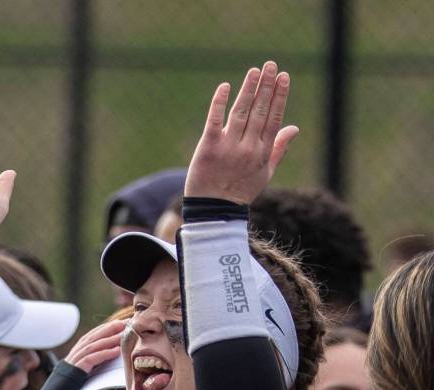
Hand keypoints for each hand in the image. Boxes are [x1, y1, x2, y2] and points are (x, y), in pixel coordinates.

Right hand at [64, 319, 125, 372]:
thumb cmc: (74, 383)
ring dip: (110, 339)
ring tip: (124, 335)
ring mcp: (76, 359)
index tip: (123, 322)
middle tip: (126, 322)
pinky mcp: (77, 368)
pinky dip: (105, 354)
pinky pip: (92, 358)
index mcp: (79, 349)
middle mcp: (77, 351)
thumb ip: (96, 359)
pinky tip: (116, 351)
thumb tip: (115, 352)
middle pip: (95, 336)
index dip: (108, 327)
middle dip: (110, 328)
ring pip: (94, 345)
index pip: (94, 334)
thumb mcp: (86, 368)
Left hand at [184, 61, 298, 204]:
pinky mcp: (208, 148)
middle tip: (271, 65)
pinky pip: (214, 121)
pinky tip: (226, 86)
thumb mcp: (265, 173)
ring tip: (255, 71)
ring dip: (249, 89)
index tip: (283, 77)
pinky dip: (219, 103)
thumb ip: (279, 149)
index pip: (274, 119)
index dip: (279, 97)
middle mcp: (248, 148)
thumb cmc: (240, 192)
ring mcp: (228, 147)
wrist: (213, 210)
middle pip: (259, 112)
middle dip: (266, 87)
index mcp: (263, 153)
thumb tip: (294, 127)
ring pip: (241, 113)